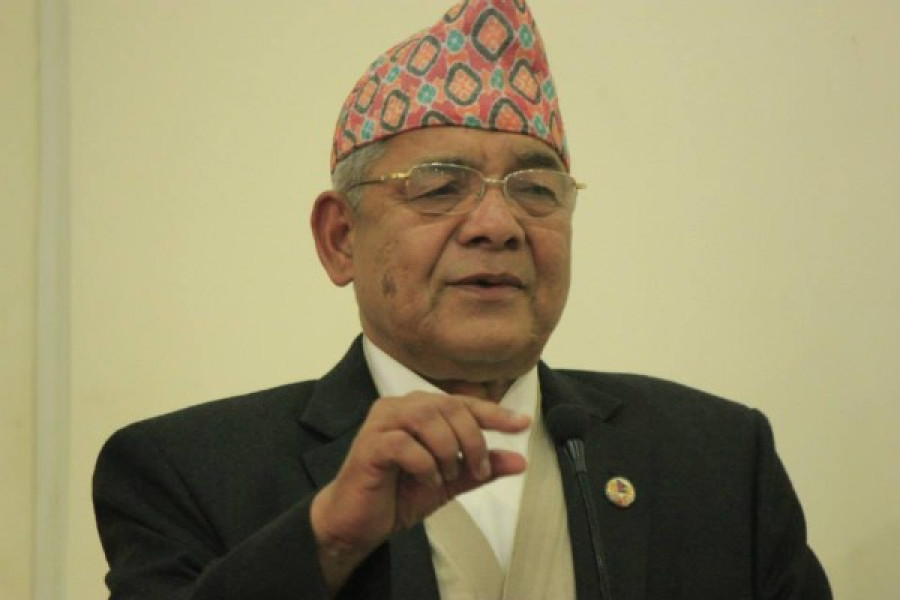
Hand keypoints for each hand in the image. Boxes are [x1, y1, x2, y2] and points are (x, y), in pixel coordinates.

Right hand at [310, 391, 529, 591]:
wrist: (358, 523)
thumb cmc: (399, 495)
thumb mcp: (450, 482)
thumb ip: (481, 469)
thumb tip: (520, 461)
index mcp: (420, 409)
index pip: (462, 403)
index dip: (494, 412)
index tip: (522, 424)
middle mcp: (399, 407)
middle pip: (449, 406)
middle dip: (472, 439)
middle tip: (479, 470)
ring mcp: (381, 423)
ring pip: (427, 417)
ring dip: (448, 449)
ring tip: (450, 475)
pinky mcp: (368, 444)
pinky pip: (404, 443)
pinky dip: (425, 464)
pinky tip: (428, 481)